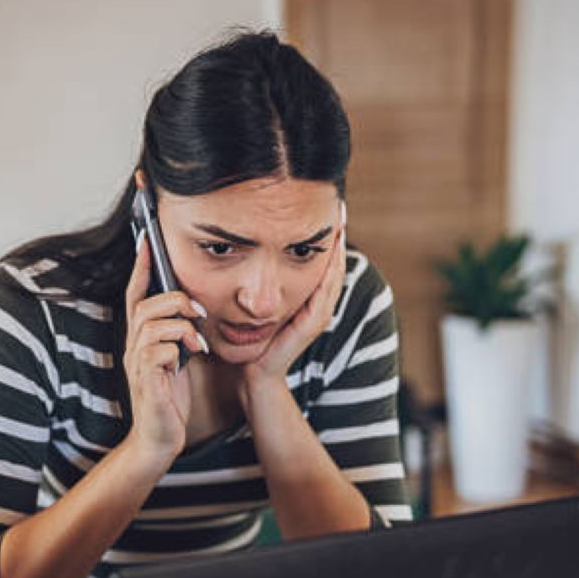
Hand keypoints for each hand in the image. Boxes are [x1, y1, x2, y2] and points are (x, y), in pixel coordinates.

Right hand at [122, 230, 208, 461]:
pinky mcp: (147, 382)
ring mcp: (137, 365)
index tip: (147, 238)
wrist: (159, 439)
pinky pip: (158, 352)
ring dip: (181, 327)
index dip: (140, 266)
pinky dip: (178, 349)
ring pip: (151, 325)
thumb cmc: (169, 398)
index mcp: (140, 339)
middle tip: (198, 312)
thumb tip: (192, 308)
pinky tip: (191, 358)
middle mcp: (133, 348)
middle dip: (174, 300)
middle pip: (143, 305)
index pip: (135, 295)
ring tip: (198, 343)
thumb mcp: (176, 358)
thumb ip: (178, 334)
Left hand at [242, 212, 346, 395]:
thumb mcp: (252, 302)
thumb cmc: (249, 339)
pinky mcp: (312, 323)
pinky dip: (331, 270)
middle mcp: (316, 304)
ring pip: (333, 274)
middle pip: (332, 263)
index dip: (324, 235)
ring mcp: (317, 314)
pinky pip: (325, 291)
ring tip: (340, 221)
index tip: (324, 205)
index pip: (319, 260)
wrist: (253, 373)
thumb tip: (239, 244)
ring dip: (338, 248)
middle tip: (339, 204)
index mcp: (305, 297)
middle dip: (336, 234)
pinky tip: (332, 250)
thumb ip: (254, 280)